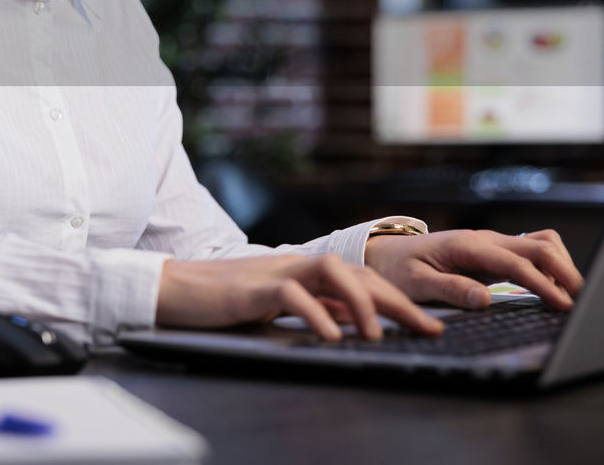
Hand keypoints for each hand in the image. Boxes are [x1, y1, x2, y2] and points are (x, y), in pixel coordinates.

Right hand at [156, 254, 443, 340]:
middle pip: (359, 273)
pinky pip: (291, 294)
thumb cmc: (222, 301)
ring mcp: (274, 271)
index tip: (430, 325)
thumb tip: (354, 325)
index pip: (363, 280)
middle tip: (430, 329)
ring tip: (376, 336)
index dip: (399, 301)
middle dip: (398, 301)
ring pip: (332, 272)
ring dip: (360, 303)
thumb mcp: (278, 308)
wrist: (172, 289)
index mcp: (304, 273)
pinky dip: (315, 314)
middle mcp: (296, 266)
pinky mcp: (251, 287)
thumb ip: (314, 310)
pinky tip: (331, 338)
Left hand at [364, 229, 583, 310]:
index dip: (542, 283)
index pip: (515, 262)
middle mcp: (484, 239)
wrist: (386, 254)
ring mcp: (492, 243)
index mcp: (467, 246)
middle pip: (539, 244)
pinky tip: (552, 288)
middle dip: (564, 271)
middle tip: (579, 302)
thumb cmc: (399, 269)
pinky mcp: (495, 252)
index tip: (562, 305)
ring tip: (569, 297)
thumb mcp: (416, 283)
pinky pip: (532, 251)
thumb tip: (485, 299)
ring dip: (560, 264)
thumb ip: (450, 289)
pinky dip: (549, 265)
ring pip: (541, 243)